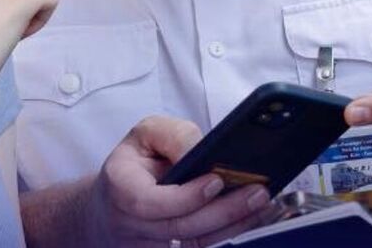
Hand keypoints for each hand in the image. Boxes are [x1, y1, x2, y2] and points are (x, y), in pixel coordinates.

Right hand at [85, 116, 278, 247]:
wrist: (109, 205)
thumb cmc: (133, 163)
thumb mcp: (146, 134)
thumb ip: (174, 136)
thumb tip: (200, 151)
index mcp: (120, 188)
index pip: (151, 202)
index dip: (186, 196)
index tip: (217, 181)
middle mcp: (129, 225)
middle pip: (181, 228)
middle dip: (223, 211)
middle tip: (258, 192)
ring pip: (193, 246)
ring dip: (231, 227)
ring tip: (261, 205)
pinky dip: (224, 236)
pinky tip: (248, 220)